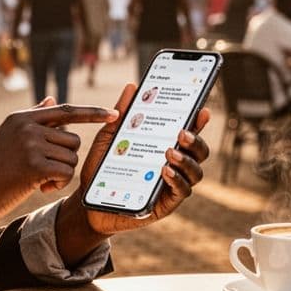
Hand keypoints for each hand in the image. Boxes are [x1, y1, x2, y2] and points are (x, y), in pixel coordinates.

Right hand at [0, 97, 116, 224]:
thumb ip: (32, 119)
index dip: (92, 113)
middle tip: (44, 171)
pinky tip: (40, 187)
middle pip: (73, 139)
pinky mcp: (33, 165)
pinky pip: (65, 173)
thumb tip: (51, 101)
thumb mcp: (7, 137)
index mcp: (21, 118)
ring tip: (37, 179)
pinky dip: (58, 183)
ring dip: (61, 173)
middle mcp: (27, 127)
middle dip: (66, 158)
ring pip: (71, 158)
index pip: (65, 110)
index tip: (113, 114)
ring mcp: (30, 144)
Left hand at [67, 83, 211, 235]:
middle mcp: (174, 165)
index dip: (199, 121)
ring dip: (187, 160)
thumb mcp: (109, 137)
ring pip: (196, 172)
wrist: (88, 200)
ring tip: (170, 152)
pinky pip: (182, 191)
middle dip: (196, 140)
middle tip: (182, 132)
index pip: (189, 132)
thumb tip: (132, 87)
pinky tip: (165, 171)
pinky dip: (177, 180)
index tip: (202, 110)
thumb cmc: (101, 167)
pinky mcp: (167, 203)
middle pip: (200, 152)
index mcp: (165, 146)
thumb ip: (122, 114)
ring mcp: (173, 185)